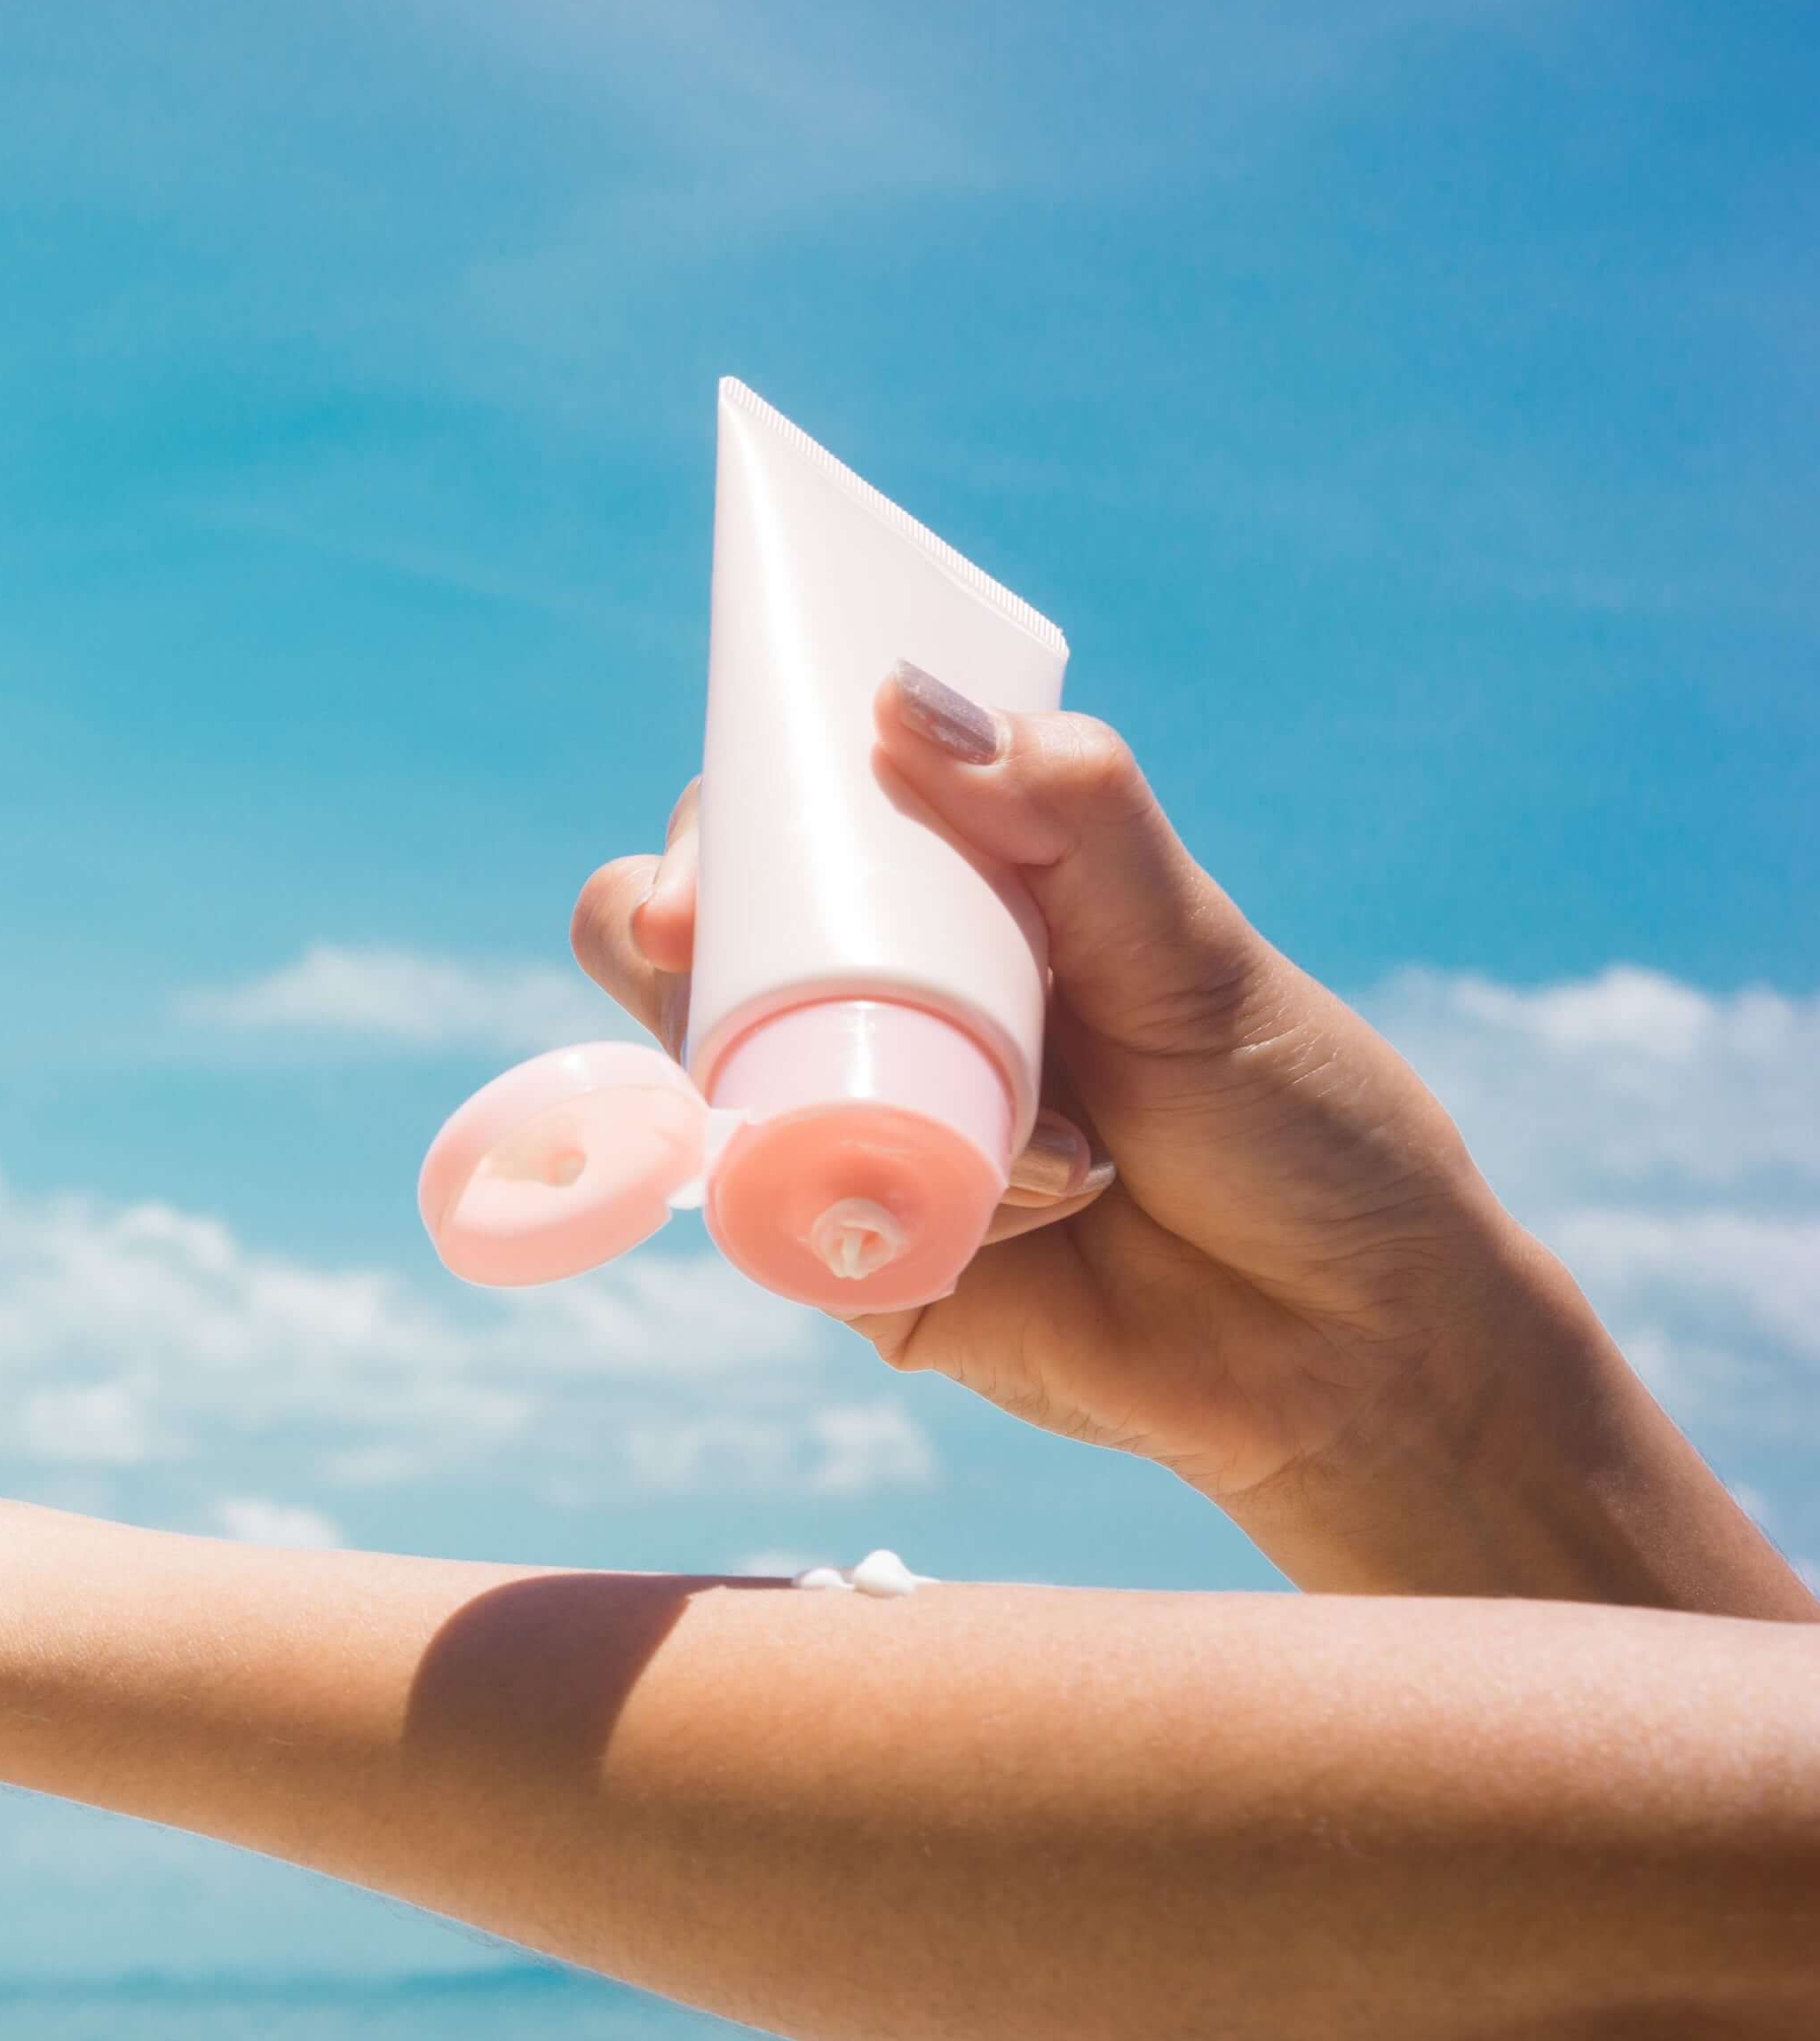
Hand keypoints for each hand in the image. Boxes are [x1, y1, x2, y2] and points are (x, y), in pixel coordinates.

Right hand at [573, 667, 1806, 1614]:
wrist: (1357, 1343)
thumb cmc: (1298, 1126)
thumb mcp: (1193, 952)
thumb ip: (1072, 815)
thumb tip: (903, 697)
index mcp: (953, 918)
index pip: (777, 844)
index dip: (710, 844)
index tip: (696, 880)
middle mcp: (879, 1023)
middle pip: (695, 966)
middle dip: (683, 962)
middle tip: (706, 965)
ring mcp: (854, 1147)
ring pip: (725, 1098)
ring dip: (855, 1103)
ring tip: (1063, 1155)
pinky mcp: (854, 1272)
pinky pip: (790, 1230)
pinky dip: (892, 1212)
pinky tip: (1029, 1225)